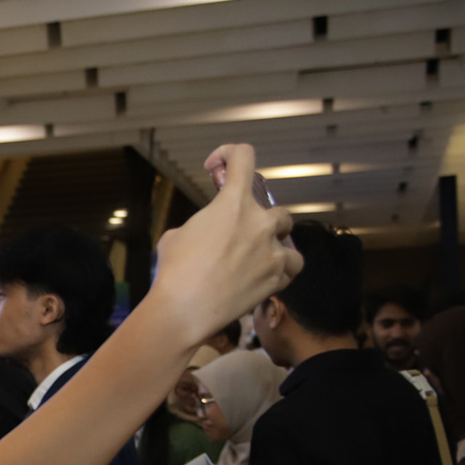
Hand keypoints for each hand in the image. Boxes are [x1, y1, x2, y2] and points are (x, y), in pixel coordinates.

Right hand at [151, 144, 301, 347]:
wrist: (185, 310)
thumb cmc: (174, 272)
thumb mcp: (178, 234)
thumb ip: (204, 223)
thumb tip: (210, 230)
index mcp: (232, 203)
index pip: (242, 156)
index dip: (229, 154)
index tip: (219, 166)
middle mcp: (259, 223)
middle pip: (277, 209)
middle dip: (261, 220)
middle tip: (243, 234)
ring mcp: (272, 251)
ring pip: (289, 238)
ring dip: (276, 244)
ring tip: (259, 257)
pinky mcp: (277, 278)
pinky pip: (290, 268)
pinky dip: (280, 271)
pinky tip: (263, 277)